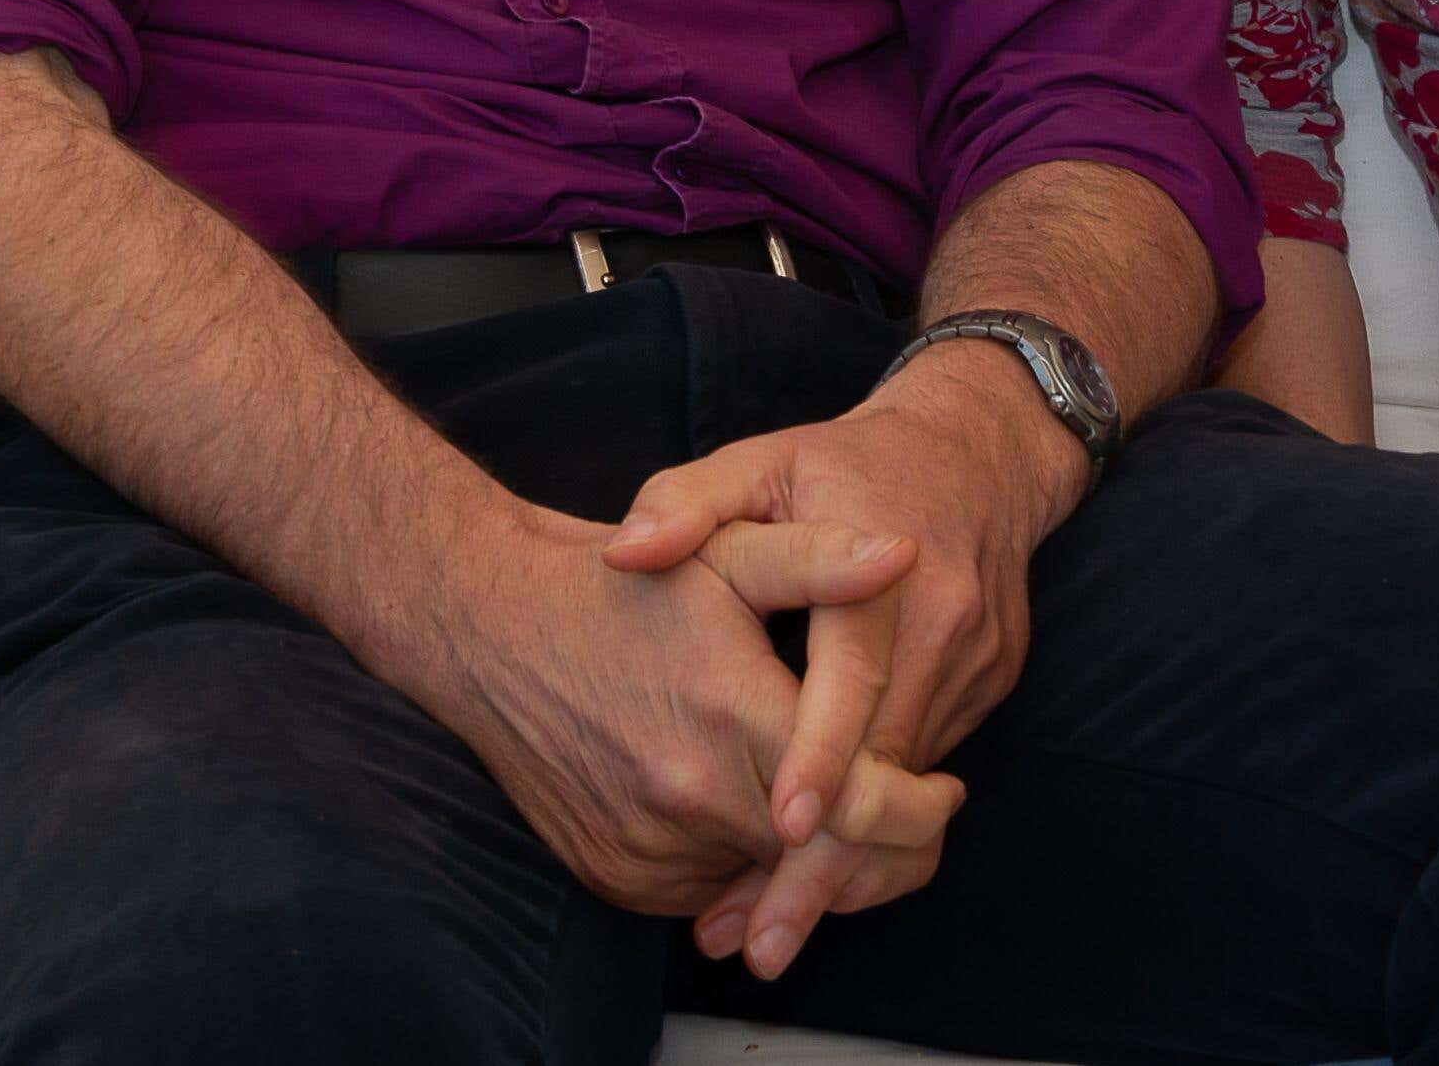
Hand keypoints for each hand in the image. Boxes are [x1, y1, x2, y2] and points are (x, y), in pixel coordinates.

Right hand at [388, 499, 960, 921]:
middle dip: (882, 841)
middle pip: (822, 858)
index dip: (918, 809)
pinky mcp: (620, 878)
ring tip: (832, 797)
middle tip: (918, 808)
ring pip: (767, 878)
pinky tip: (751, 806)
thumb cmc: (619, 585)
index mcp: (733, 717)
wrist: (491, 630)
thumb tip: (905, 552)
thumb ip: (821, 558)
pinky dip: (742, 860)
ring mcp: (649, 850)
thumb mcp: (726, 551)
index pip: (861, 804)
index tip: (947, 792)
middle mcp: (690, 798)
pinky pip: (711, 887)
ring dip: (808, 850)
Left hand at [600, 345, 1092, 974]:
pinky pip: (925, 767)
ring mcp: (974, 663)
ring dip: (846, 858)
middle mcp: (941, 624)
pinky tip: (815, 865)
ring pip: (910, 785)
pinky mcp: (987, 686)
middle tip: (756, 939)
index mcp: (886, 567)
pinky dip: (874, 822)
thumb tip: (626, 554)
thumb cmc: (847, 463)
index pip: (853, 677)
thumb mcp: (763, 460)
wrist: (979, 452)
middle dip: (823, 861)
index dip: (816, 756)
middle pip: (886, 766)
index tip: (775, 825)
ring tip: (762, 925)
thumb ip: (688, 502)